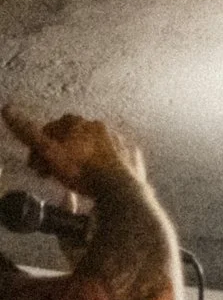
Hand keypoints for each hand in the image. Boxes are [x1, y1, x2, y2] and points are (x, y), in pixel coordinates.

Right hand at [3, 106, 141, 195]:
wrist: (120, 191)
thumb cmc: (81, 171)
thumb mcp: (49, 152)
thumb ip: (28, 133)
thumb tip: (6, 109)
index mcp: (79, 122)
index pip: (51, 129)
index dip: (41, 147)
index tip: (37, 165)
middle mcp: (101, 126)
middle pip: (73, 138)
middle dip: (61, 153)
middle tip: (54, 174)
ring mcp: (120, 141)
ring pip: (94, 148)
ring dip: (83, 159)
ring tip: (76, 178)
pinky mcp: (134, 158)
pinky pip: (115, 159)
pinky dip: (105, 166)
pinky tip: (100, 178)